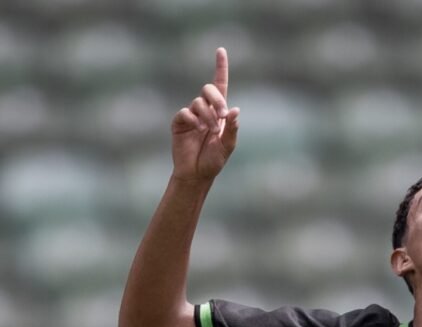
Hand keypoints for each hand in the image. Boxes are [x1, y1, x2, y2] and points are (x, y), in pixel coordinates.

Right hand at [171, 47, 239, 181]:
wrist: (197, 173)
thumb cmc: (214, 160)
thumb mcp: (228, 145)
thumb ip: (233, 128)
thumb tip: (235, 110)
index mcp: (219, 112)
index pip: (220, 85)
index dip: (220, 67)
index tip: (221, 50)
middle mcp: (205, 109)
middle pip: (209, 89)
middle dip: (217, 100)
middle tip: (223, 115)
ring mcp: (191, 114)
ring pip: (199, 102)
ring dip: (208, 116)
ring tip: (210, 131)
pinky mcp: (179, 121)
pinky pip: (185, 112)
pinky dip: (193, 119)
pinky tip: (197, 129)